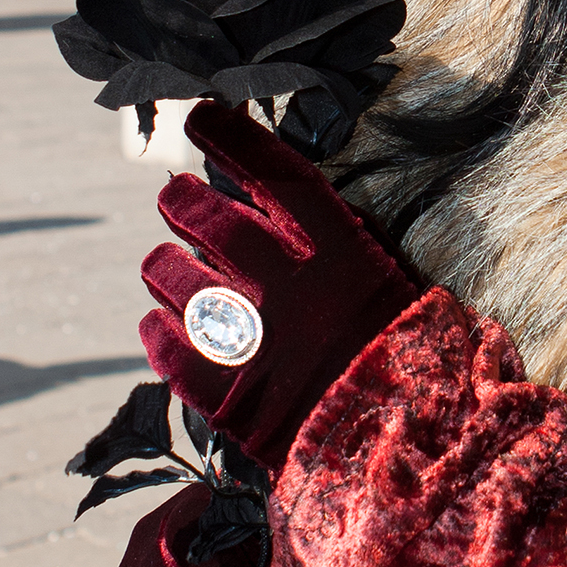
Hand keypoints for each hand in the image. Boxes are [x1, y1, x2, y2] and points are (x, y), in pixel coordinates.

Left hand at [140, 102, 418, 470]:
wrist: (408, 450)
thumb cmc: (409, 357)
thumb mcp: (390, 281)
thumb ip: (344, 240)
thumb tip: (298, 203)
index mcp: (334, 248)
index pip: (269, 170)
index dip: (229, 136)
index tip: (202, 116)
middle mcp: (284, 281)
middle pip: (205, 215)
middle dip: (181, 201)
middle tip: (175, 199)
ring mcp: (249, 335)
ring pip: (171, 276)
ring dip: (162, 265)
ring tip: (165, 267)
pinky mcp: (223, 390)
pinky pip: (165, 343)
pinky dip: (157, 328)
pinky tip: (161, 324)